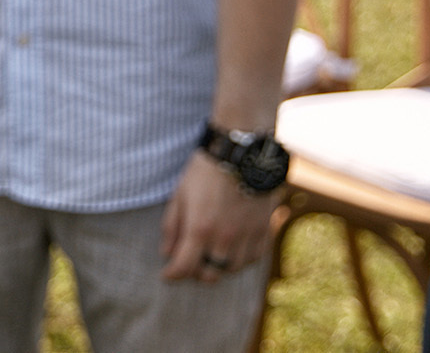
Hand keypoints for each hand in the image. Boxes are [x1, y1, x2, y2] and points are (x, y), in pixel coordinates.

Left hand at [160, 153, 276, 280]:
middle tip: (188, 262)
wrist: (241, 154)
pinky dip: (239, 259)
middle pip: (209, 273)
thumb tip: (166, 253)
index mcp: (200, 229)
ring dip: (217, 266)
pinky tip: (230, 249)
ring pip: (231, 269)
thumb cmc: (205, 172)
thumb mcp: (180, 195)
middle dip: (195, 272)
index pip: (184, 266)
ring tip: (208, 253)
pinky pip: (252, 258)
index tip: (166, 275)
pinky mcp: (263, 231)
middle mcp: (225, 238)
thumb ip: (172, 226)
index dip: (172, 274)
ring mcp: (247, 236)